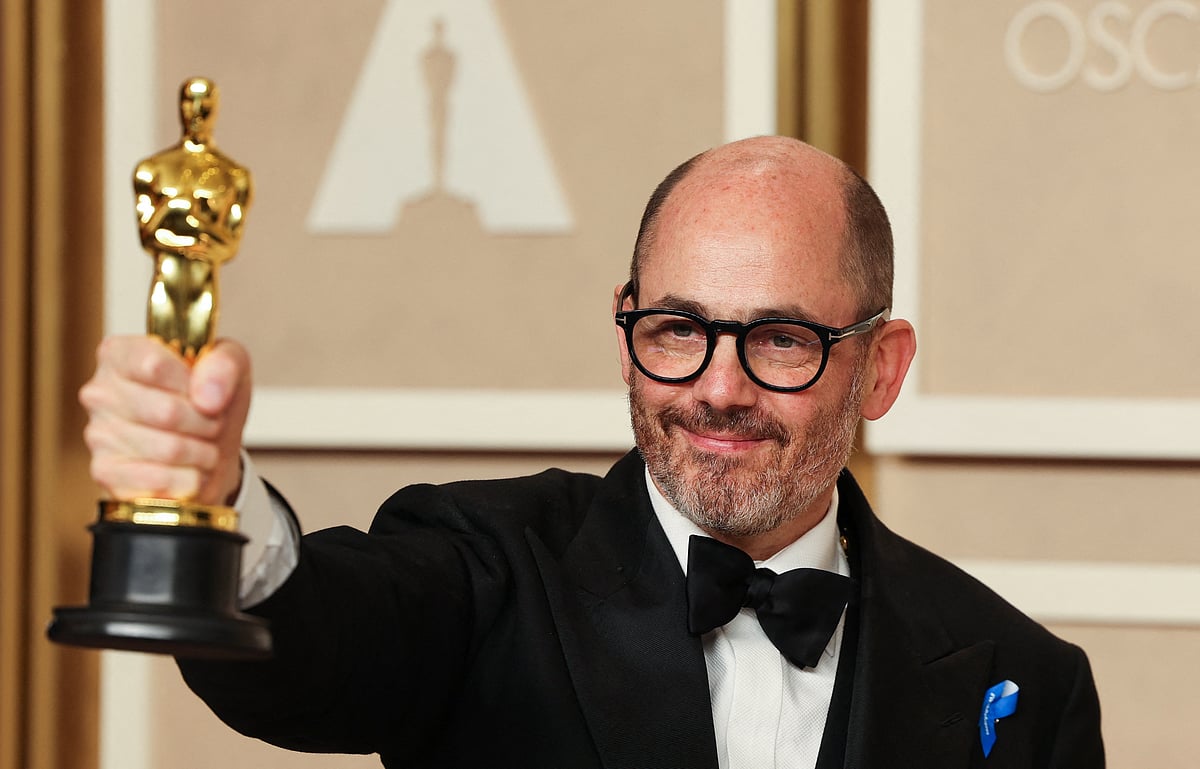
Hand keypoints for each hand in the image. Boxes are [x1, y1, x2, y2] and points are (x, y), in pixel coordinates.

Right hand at [80, 336, 251, 505]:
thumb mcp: (230, 364)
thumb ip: (224, 364)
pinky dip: (191, 479)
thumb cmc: (211, 399)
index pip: (154, 365)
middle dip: (207, 423)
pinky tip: (191, 470)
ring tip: (206, 447)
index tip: (206, 392)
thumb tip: (208, 398)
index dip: (193, 384)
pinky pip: (161, 481)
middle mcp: (100, 392)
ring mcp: (98, 434)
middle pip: (167, 412)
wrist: (210, 449)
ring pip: (169, 450)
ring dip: (204, 453)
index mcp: (120, 354)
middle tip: (213, 424)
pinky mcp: (106, 473)